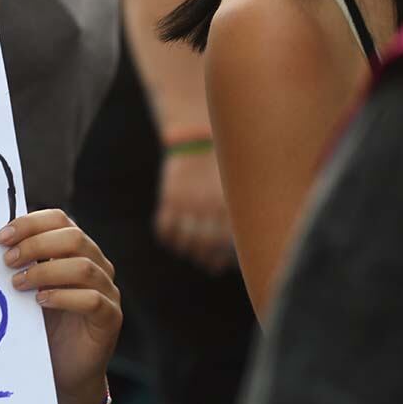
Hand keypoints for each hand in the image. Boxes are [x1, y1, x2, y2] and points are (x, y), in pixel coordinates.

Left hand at [1, 210, 120, 403]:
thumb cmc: (43, 324)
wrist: (64, 370)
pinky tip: (40, 302)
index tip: (1, 237)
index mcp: (76, 250)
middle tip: (8, 260)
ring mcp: (108, 291)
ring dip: (45, 271)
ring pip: (83, 267)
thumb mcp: (28, 287)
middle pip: (74, 238)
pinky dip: (63, 296)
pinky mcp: (110, 318)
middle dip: (36, 244)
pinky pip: (92, 299)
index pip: (59, 219)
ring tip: (18, 284)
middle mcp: (97, 265)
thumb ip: (21, 263)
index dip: (30, 223)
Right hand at [155, 149, 233, 272]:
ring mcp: (186, 202)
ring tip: (190, 251)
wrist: (197, 139)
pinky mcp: (169, 197)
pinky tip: (173, 238)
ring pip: (184, 239)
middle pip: (205, 244)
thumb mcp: (235, 186)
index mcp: (226, 204)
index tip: (220, 264)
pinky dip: (167, 236)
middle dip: (205, 257)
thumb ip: (238, 211)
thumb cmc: (222, 166)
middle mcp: (206, 206)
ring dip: (186, 250)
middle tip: (207, 263)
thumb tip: (235, 243)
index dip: (221, 256)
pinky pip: (164, 226)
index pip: (224, 242)